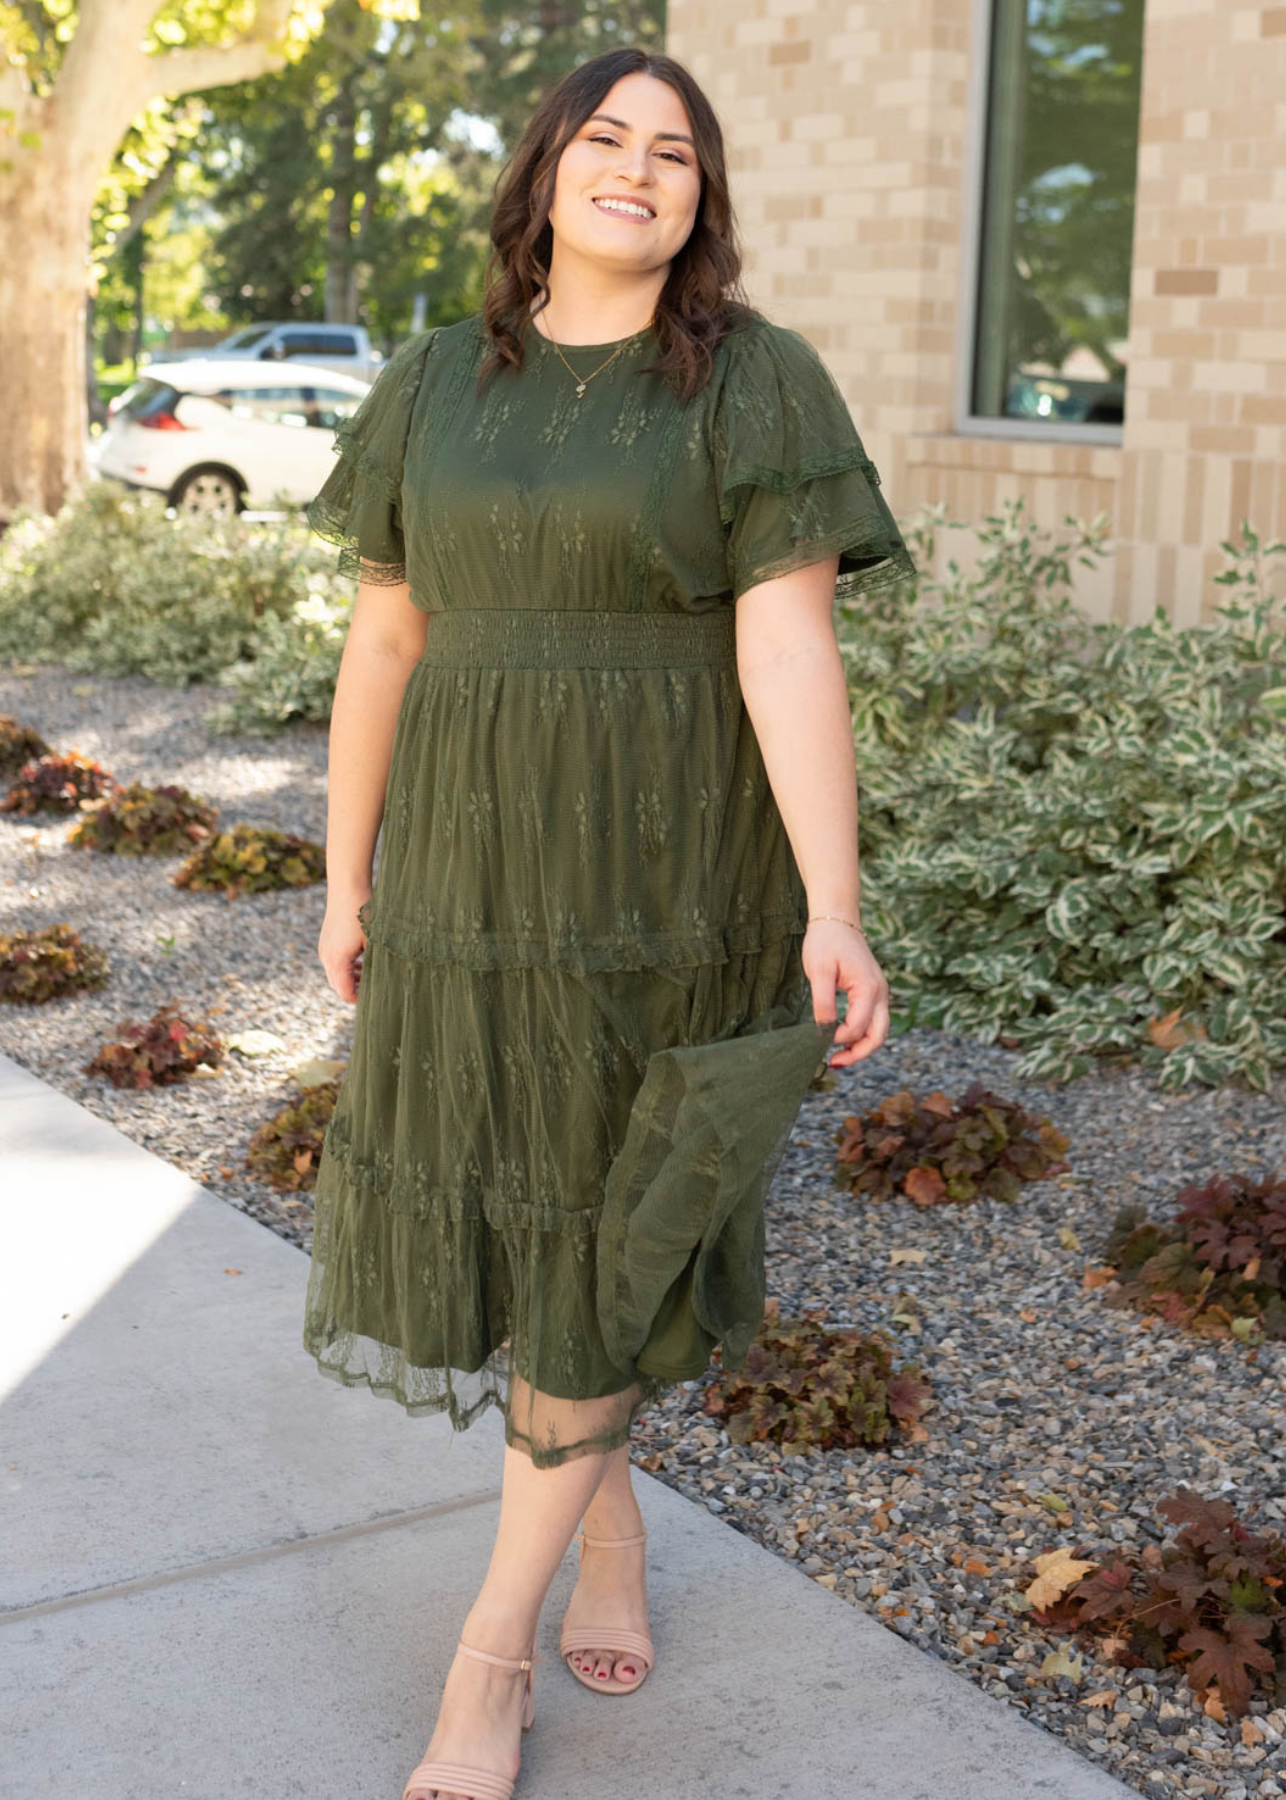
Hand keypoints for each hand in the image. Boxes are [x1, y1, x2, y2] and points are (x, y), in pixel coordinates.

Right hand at [319, 893, 369, 1003]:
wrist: (347, 887)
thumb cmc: (364, 913)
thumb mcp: (376, 941)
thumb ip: (377, 964)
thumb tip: (387, 983)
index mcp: (337, 962)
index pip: (345, 993)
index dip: (360, 1000)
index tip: (377, 1000)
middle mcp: (326, 957)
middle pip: (338, 986)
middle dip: (356, 991)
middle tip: (376, 991)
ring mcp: (324, 948)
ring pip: (335, 975)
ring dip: (351, 979)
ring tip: (371, 977)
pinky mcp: (326, 940)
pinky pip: (333, 962)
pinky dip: (346, 968)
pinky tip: (363, 962)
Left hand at [802, 918, 888, 1066]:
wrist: (837, 919)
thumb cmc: (826, 941)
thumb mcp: (819, 971)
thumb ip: (823, 1002)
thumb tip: (823, 1030)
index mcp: (869, 988)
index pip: (858, 1027)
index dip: (838, 1038)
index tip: (817, 1037)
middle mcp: (880, 993)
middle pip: (878, 1036)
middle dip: (858, 1054)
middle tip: (833, 1063)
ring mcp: (879, 993)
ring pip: (878, 1031)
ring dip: (860, 1046)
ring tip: (837, 1056)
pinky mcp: (872, 992)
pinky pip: (872, 1020)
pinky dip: (860, 1034)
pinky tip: (840, 1037)